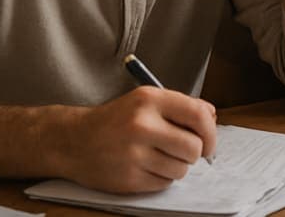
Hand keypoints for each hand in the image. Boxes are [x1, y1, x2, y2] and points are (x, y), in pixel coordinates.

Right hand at [61, 87, 217, 193]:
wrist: (72, 141)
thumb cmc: (116, 120)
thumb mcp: (146, 101)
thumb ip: (181, 106)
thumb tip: (212, 116)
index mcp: (150, 100)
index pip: (199, 116)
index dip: (211, 132)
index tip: (208, 141)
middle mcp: (142, 125)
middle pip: (194, 147)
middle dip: (195, 153)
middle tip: (183, 151)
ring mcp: (133, 154)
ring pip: (181, 169)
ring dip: (177, 166)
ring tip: (158, 157)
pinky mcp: (127, 179)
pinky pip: (164, 184)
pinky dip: (161, 178)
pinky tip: (145, 167)